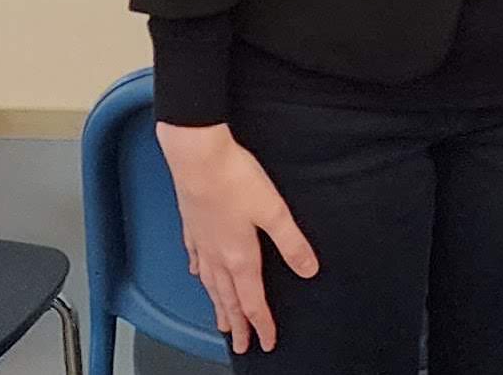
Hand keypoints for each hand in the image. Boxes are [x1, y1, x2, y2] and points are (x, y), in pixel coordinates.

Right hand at [154, 120, 320, 353]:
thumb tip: (309, 270)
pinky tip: (197, 274)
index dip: (262, 325)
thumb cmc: (233, 179)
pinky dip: (199, 273)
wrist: (197, 157)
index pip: (253, 302)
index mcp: (240, 257)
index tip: (267, 342)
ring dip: (218, 306)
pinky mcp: (192, 227)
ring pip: (210, 285)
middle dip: (237, 325)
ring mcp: (202, 243)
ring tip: (220, 323)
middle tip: (240, 346)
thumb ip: (292, 243)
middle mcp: (218, 256)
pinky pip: (196, 259)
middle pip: (229, 300)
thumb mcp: (274, 211)